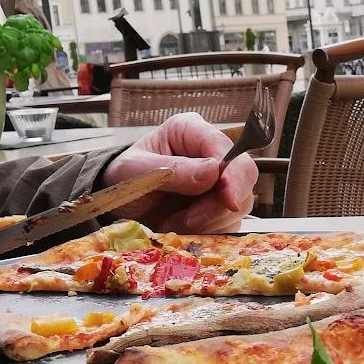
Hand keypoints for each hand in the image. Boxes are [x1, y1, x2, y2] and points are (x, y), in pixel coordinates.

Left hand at [102, 111, 258, 231]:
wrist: (119, 208)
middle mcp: (210, 153)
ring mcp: (218, 182)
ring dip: (209, 221)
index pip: (226, 148)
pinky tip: (182, 228)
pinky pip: (230, 222)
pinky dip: (209, 231)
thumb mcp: (135, 172)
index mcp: (191, 132)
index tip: (227, 199)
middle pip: (244, 175)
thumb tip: (213, 171)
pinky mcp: (219, 208)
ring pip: (239, 203)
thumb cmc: (123, 180)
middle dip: (220, 204)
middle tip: (190, 221)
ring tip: (175, 223)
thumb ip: (173, 170)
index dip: (232, 174)